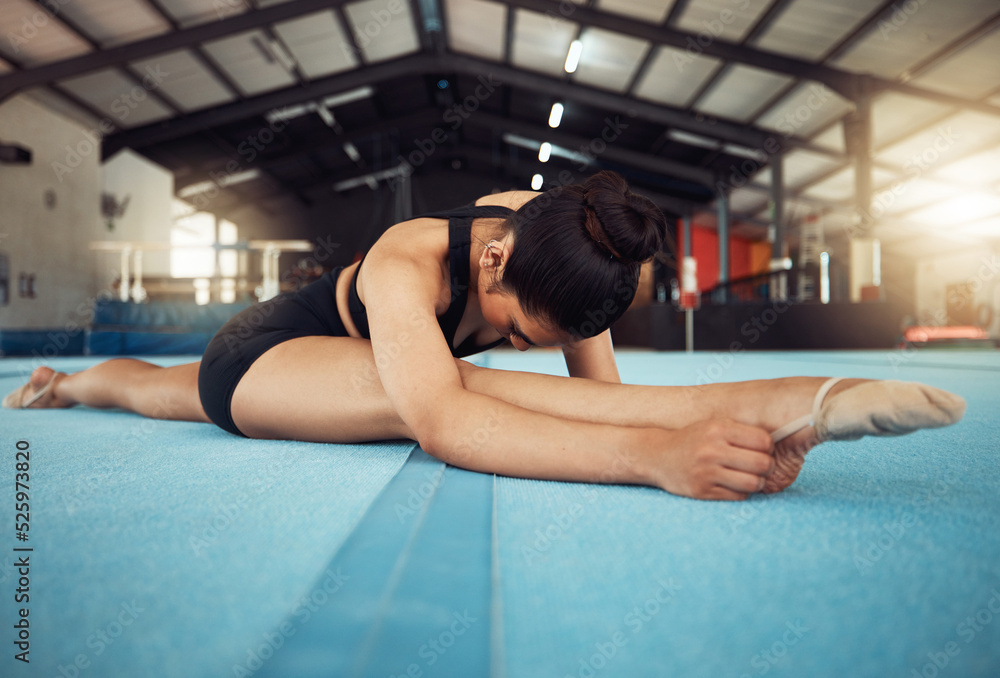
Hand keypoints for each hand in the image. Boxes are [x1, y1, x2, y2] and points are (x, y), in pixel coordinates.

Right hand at [647, 419, 775, 500]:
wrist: (658, 456)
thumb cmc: (692, 439)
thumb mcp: (712, 425)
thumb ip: (740, 430)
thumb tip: (777, 442)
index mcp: (718, 429)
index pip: (763, 440)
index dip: (768, 447)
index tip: (762, 450)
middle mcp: (712, 450)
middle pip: (762, 463)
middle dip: (767, 467)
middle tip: (762, 466)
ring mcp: (706, 472)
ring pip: (753, 483)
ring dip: (757, 482)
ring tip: (750, 477)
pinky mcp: (702, 491)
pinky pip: (738, 496)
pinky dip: (741, 492)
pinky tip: (734, 484)